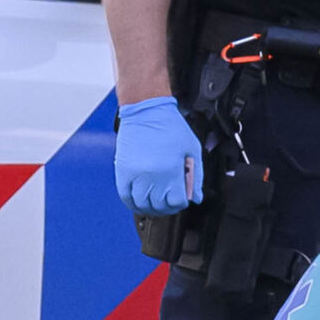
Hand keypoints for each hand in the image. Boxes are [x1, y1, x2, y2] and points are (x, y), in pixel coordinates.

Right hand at [115, 94, 201, 214]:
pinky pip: (125, 196)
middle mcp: (152, 175)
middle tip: (170, 201)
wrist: (146, 111)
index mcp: (171, 170)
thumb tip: (196, 197)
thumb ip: (196, 176)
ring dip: (150, 208)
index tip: (181, 198)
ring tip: (156, 203)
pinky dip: (133, 203)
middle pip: (159, 206)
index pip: (176, 202)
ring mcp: (135, 175)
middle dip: (167, 207)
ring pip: (142, 205)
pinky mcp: (123, 171)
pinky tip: (140, 202)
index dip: (181, 203)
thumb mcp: (192, 150)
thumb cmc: (170, 126)